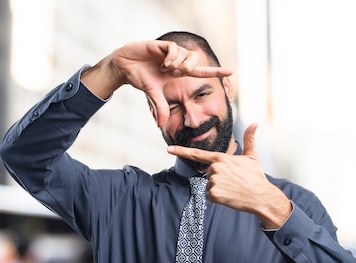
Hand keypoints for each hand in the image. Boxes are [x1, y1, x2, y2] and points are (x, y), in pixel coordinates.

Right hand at [81, 40, 232, 126]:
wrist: (124, 67)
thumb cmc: (140, 79)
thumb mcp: (152, 95)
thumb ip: (160, 108)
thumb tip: (162, 125)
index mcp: (178, 72)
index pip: (201, 71)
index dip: (215, 71)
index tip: (231, 72)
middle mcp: (177, 61)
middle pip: (195, 62)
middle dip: (188, 69)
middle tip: (174, 73)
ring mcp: (170, 52)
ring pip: (186, 55)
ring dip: (177, 64)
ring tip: (165, 68)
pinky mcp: (162, 45)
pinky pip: (175, 49)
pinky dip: (171, 57)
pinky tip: (162, 63)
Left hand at [167, 124, 291, 228]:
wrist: (261, 196)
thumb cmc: (256, 176)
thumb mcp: (252, 156)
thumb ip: (249, 139)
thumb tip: (255, 123)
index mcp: (220, 158)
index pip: (197, 154)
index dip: (181, 151)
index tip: (169, 149)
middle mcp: (215, 169)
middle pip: (207, 174)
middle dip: (218, 178)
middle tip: (233, 181)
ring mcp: (213, 182)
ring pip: (208, 185)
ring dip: (218, 188)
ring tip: (233, 188)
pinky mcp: (214, 195)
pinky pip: (210, 196)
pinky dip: (218, 198)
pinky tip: (230, 196)